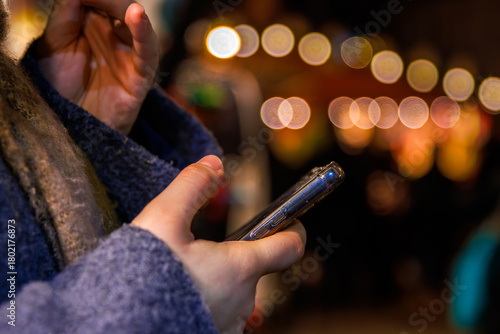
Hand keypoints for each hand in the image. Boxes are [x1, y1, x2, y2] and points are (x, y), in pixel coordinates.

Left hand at [36, 0, 158, 134]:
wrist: (70, 127)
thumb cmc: (61, 88)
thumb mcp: (53, 46)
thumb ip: (64, 15)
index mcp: (92, 23)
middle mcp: (114, 35)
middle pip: (119, 5)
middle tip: (88, 0)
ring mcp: (129, 53)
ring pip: (136, 22)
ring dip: (125, 8)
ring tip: (116, 5)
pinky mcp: (141, 74)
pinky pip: (148, 50)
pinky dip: (144, 31)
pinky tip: (137, 14)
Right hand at [132, 155, 305, 332]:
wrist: (120, 327)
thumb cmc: (140, 281)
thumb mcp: (161, 221)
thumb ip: (191, 186)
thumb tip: (214, 164)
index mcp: (239, 269)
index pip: (290, 246)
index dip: (292, 227)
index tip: (287, 218)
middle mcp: (241, 301)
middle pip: (253, 264)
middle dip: (232, 250)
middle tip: (195, 246)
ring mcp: (227, 322)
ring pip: (232, 288)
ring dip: (215, 275)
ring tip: (180, 271)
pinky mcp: (210, 333)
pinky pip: (216, 308)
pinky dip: (204, 296)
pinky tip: (177, 291)